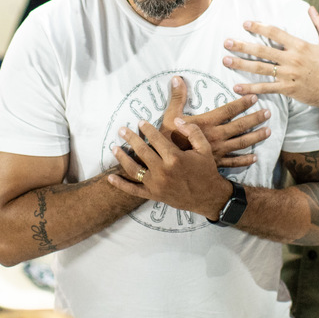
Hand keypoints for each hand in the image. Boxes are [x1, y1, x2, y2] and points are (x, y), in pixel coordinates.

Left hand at [106, 120, 231, 219]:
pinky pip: (133, 191)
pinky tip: (110, 178)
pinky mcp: (154, 195)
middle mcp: (163, 170)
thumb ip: (192, 132)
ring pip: (134, 169)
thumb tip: (177, 120)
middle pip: (141, 151)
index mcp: (175, 157)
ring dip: (122, 157)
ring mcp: (156, 184)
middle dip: (130, 138)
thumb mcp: (204, 148)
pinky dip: (121, 185)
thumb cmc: (206, 171)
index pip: (156, 138)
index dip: (147, 128)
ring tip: (114, 147)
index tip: (140, 122)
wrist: (208, 197)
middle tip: (121, 130)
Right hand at [159, 75, 267, 163]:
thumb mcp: (169, 115)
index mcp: (207, 123)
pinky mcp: (216, 164)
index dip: (242, 103)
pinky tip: (255, 158)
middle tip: (268, 113)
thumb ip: (177, 97)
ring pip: (241, 143)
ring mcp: (218, 151)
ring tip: (268, 131)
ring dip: (256, 137)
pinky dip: (245, 160)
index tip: (253, 97)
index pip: (229, 110)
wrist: (165, 163)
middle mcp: (216, 136)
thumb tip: (177, 78)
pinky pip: (234, 162)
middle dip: (255, 118)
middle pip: (240, 126)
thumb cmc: (166, 138)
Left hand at [224, 7, 318, 114]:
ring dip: (241, 64)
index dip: (259, 27)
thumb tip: (311, 8)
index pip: (275, 33)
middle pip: (262, 50)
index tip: (245, 23)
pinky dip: (250, 88)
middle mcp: (291, 59)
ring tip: (225, 60)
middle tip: (227, 42)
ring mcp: (288, 75)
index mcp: (300, 46)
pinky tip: (237, 87)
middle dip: (242, 45)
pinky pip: (266, 88)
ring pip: (260, 68)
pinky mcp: (287, 89)